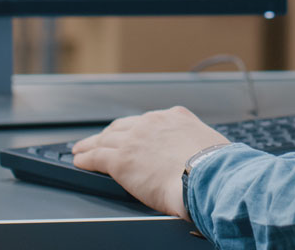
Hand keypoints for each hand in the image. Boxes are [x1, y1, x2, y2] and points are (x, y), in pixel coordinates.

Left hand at [72, 106, 229, 220]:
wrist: (205, 176)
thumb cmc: (215, 168)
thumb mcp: (210, 145)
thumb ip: (198, 147)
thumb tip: (200, 159)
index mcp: (175, 117)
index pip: (148, 121)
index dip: (136, 129)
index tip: (131, 134)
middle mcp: (152, 123)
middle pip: (123, 126)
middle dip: (110, 133)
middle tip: (100, 138)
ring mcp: (134, 140)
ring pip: (105, 139)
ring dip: (91, 144)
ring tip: (81, 149)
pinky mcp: (121, 160)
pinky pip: (96, 157)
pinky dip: (85, 158)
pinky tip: (79, 161)